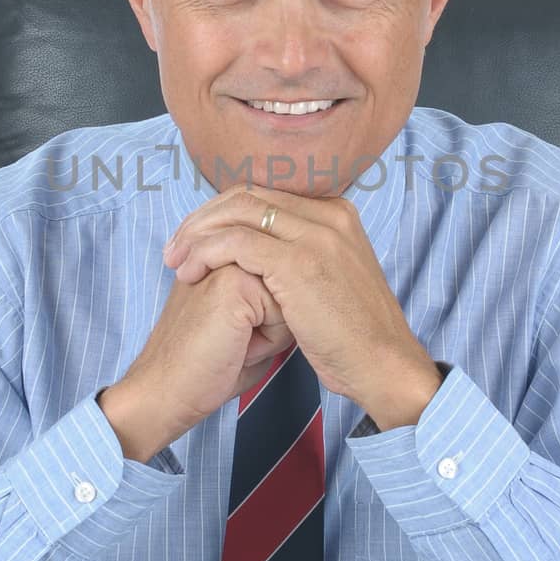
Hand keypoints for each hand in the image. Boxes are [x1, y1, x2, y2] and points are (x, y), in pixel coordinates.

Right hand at [99, 263, 294, 461]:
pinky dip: (268, 340)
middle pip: (290, 283)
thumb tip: (304, 294)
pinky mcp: (234, 283)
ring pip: (291, 294)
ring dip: (272, 329)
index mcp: (223, 256)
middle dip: (273, 321)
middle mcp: (224, 251)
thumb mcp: (243, 323)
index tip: (228, 333)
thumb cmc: (204, 367)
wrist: (165, 391)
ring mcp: (227, 262)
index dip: (270, 320)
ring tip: (234, 343)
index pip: (284, 280)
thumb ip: (271, 298)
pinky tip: (236, 347)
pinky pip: (284, 310)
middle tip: (230, 339)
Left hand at [161, 186, 442, 424]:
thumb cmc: (353, 338)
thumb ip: (302, 258)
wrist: (384, 366)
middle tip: (176, 247)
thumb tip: (261, 256)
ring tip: (176, 261)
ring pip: (237, 212)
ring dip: (197, 234)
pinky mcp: (299, 261)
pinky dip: (205, 253)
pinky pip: (236, 242)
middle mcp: (329, 214)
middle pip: (246, 196)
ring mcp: (316, 234)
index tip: (195, 239)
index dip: (222, 213)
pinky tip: (190, 274)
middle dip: (203, 218)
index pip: (264, 195)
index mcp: (336, 214)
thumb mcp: (331, 281)